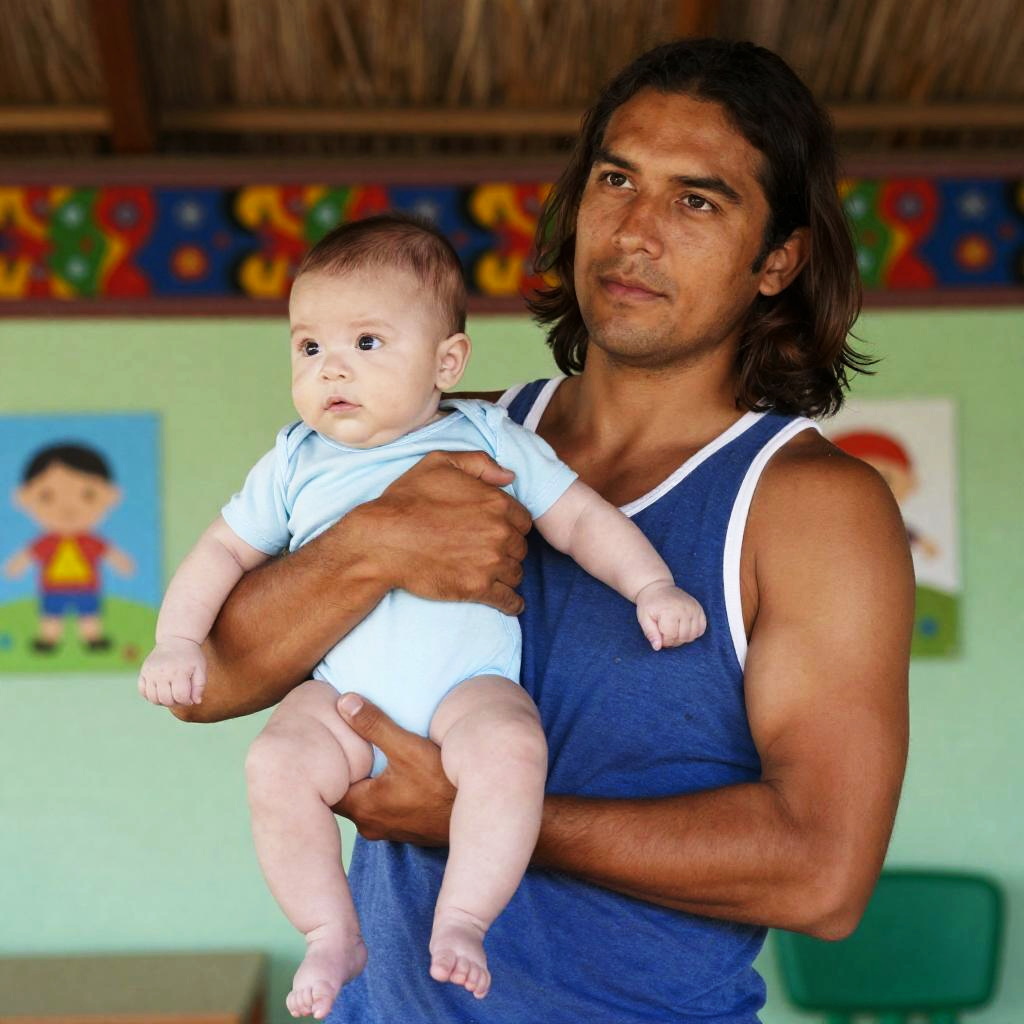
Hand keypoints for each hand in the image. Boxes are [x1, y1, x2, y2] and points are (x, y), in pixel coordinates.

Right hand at [137, 638, 206, 705]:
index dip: (187, 701)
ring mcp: (150, 672)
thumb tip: (195, 702)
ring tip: (171, 693)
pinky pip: (142, 691)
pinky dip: (150, 695)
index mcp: (179, 672)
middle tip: (180, 696)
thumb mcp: (200, 669)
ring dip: (162, 701)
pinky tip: (160, 690)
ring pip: (153, 698)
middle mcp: (162, 673)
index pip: (180, 697)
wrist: (176, 640)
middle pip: (166, 700)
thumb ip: (199, 686)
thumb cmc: (191, 657)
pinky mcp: (143, 671)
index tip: (190, 697)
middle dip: (175, 702)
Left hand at [332, 693, 454, 844]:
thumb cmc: (443, 784)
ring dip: (362, 783)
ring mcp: (389, 830)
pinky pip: (381, 809)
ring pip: (363, 803)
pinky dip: (379, 793)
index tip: (320, 746)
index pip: (322, 790)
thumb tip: (344, 701)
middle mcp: (371, 824)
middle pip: (341, 795)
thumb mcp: (409, 748)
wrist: (481, 814)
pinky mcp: (406, 829)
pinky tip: (388, 776)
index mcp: (363, 806)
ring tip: (360, 758)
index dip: (320, 767)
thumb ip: (374, 725)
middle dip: (339, 773)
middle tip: (336, 747)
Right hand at [345, 450, 532, 615]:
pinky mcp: (478, 588)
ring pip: (516, 572)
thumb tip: (509, 476)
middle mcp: (499, 532)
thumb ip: (480, 463)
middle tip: (488, 550)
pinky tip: (511, 603)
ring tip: (491, 572)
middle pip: (520, 546)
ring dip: (506, 572)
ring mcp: (491, 562)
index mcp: (496, 502)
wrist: (382, 541)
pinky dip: (513, 603)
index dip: (510, 524)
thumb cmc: (406, 500)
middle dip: (508, 548)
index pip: (523, 519)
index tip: (497, 529)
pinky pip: (509, 600)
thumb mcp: (440, 463)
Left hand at [635, 581, 706, 649]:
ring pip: (693, 635)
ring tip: (674, 631)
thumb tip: (657, 647)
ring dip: (683, 638)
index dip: (664, 641)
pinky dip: (694, 632)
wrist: (658, 587)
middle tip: (665, 634)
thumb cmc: (650, 604)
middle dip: (673, 640)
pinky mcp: (699, 609)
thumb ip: (650, 633)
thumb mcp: (644, 618)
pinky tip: (684, 628)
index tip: (658, 635)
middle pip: (683, 637)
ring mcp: (693, 609)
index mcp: (669, 611)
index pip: (671, 637)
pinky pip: (702, 628)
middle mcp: (684, 610)